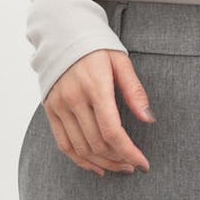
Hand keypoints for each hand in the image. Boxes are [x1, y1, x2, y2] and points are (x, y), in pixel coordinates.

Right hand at [42, 49, 154, 175]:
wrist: (63, 33)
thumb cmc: (97, 46)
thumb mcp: (121, 62)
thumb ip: (134, 91)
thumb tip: (148, 119)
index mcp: (95, 86)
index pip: (112, 130)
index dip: (129, 151)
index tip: (143, 163)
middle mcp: (74, 99)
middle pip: (97, 143)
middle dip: (119, 159)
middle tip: (134, 164)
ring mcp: (59, 106)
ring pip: (81, 148)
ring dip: (102, 162)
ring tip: (119, 166)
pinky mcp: (50, 110)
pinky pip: (64, 144)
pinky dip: (80, 160)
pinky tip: (96, 166)